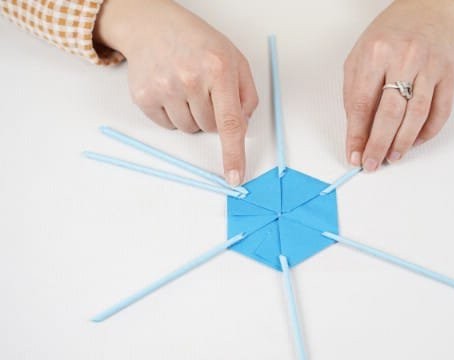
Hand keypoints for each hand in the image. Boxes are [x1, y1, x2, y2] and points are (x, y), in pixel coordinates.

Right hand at [94, 0, 257, 184]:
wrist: (153, 26)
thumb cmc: (199, 43)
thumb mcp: (235, 59)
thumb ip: (247, 95)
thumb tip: (242, 128)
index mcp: (218, 70)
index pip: (230, 123)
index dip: (234, 154)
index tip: (235, 177)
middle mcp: (190, 79)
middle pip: (209, 129)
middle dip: (212, 116)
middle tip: (204, 90)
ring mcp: (164, 88)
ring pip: (188, 130)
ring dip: (192, 116)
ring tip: (186, 88)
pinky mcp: (144, 96)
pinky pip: (167, 126)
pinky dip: (172, 115)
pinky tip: (171, 91)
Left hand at [343, 0, 453, 170]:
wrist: (425, 11)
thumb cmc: (387, 37)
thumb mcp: (359, 58)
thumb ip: (355, 95)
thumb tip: (357, 136)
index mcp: (376, 53)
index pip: (363, 103)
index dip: (358, 135)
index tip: (354, 155)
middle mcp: (405, 58)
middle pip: (391, 113)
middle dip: (379, 145)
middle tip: (372, 164)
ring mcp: (430, 67)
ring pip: (417, 116)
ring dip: (403, 142)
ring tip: (392, 157)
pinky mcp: (449, 75)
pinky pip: (441, 112)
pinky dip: (427, 132)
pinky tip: (414, 142)